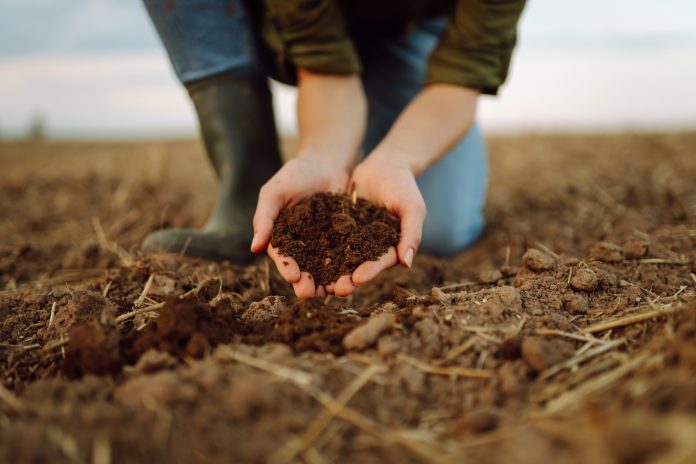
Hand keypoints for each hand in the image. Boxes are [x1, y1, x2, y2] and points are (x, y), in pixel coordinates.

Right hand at [251, 156, 349, 298]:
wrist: (327, 160)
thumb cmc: (295, 173)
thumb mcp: (274, 192)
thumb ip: (264, 218)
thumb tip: (254, 248)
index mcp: (283, 237)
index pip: (283, 257)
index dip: (287, 268)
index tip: (293, 276)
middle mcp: (304, 246)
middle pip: (305, 269)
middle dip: (307, 283)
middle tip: (310, 294)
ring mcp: (325, 244)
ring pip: (327, 268)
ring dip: (329, 282)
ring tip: (334, 292)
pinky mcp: (346, 239)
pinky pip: (348, 256)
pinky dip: (350, 268)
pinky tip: (355, 278)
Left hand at [322, 153, 425, 297]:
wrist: (385, 163)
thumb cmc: (404, 185)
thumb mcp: (412, 207)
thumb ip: (411, 234)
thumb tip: (406, 264)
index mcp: (390, 247)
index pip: (379, 263)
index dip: (369, 272)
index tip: (356, 280)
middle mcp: (370, 247)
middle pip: (357, 266)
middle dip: (345, 279)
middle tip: (333, 290)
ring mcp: (352, 237)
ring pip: (338, 257)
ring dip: (328, 270)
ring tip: (316, 281)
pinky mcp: (337, 226)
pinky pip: (325, 238)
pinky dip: (315, 248)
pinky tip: (302, 257)